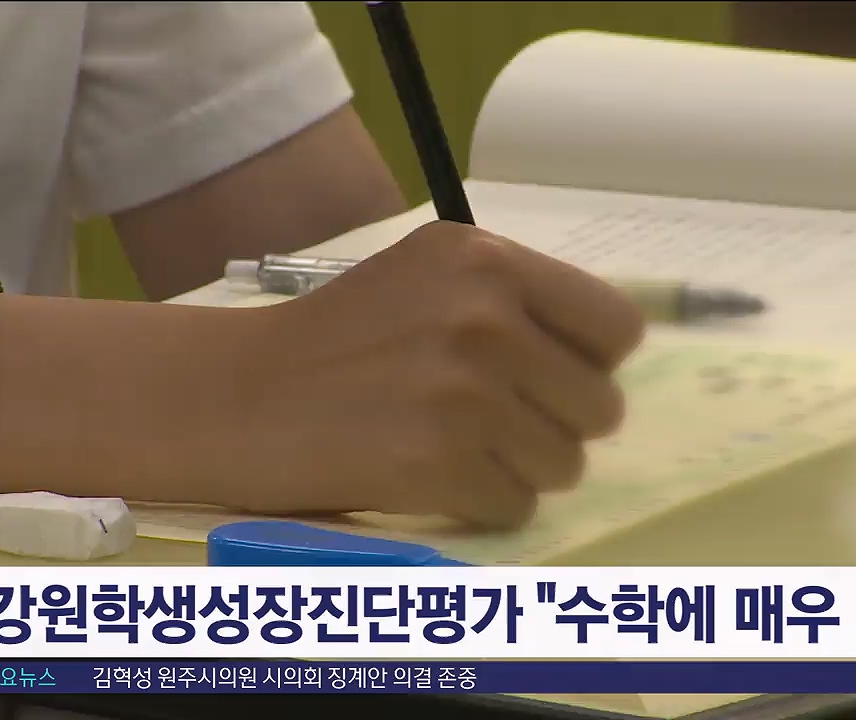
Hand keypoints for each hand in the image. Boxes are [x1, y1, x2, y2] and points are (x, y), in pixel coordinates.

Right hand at [231, 222, 645, 528]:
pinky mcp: (437, 460)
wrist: (238, 395)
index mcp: (487, 259)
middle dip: (557, 426)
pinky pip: (516, 506)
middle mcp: (485, 316)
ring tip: (458, 449)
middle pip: (599, 406)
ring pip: (564, 464)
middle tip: (496, 425)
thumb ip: (512, 300)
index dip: (592, 364)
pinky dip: (482, 504)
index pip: (616, 327)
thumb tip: (597, 359)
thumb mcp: (427, 278)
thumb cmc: (335, 340)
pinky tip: (433, 477)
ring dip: (520, 470)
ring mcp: (463, 390)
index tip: (552, 379)